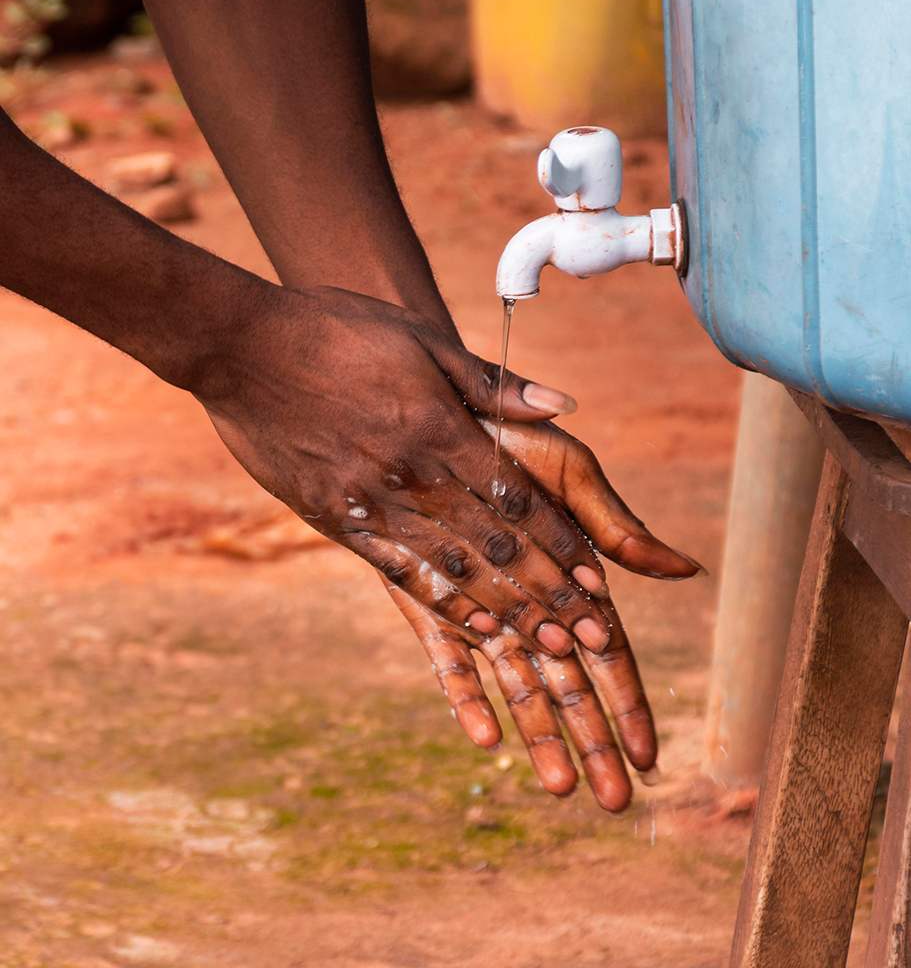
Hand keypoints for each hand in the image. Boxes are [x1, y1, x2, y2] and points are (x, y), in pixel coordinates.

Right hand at [198, 284, 666, 657]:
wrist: (242, 348)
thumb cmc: (337, 330)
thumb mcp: (422, 341)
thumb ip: (493, 384)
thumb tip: (563, 405)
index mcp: (442, 430)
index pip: (517, 501)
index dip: (561, 544)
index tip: (597, 581)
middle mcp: (413, 477)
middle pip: (494, 546)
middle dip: (547, 593)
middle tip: (588, 637)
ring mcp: (372, 504)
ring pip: (452, 570)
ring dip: (506, 611)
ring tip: (546, 650)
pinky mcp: (335, 520)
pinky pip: (398, 572)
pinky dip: (442, 604)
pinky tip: (473, 630)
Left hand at [391, 417, 702, 812]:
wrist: (430, 416)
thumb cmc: (512, 438)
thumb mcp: (571, 474)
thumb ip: (617, 527)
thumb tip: (687, 569)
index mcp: (571, 577)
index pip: (608, 655)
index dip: (629, 703)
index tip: (651, 756)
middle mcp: (528, 602)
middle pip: (567, 684)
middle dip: (593, 742)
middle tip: (614, 802)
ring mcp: (479, 607)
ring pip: (515, 685)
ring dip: (539, 736)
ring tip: (562, 789)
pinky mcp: (427, 602)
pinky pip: (447, 657)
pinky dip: (465, 697)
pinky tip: (483, 739)